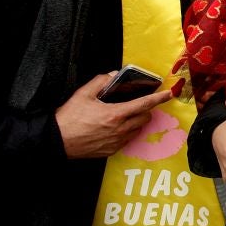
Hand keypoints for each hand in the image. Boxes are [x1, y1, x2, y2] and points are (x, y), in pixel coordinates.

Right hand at [55, 73, 172, 158]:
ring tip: (123, 116)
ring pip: (137, 130)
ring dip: (136, 121)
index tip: (169, 94)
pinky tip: (114, 128)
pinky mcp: (111, 151)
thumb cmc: (68, 118)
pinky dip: (126, 132)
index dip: (158, 98)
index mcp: (115, 114)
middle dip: (145, 110)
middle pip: (145, 118)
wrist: (56, 141)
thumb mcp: (83, 94)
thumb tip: (113, 75)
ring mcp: (116, 142)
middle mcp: (119, 129)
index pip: (144, 104)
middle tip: (136, 104)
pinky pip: (127, 140)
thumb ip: (101, 81)